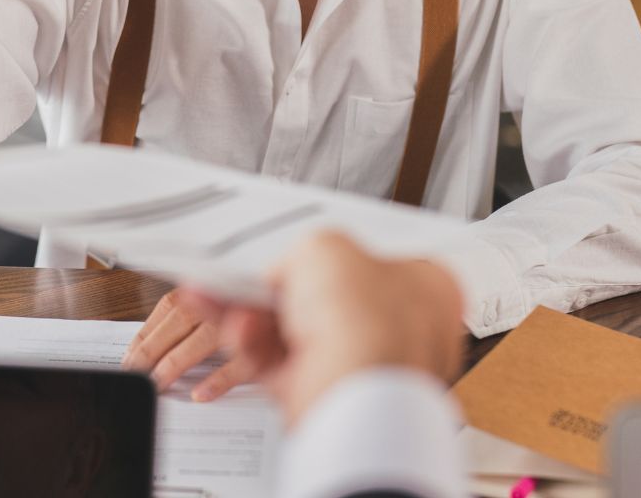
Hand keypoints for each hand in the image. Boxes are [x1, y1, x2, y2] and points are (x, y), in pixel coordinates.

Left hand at [120, 289, 259, 401]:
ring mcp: (248, 322)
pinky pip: (239, 365)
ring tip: (159, 383)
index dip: (147, 330)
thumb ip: (199, 307)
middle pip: (179, 322)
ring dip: (176, 364)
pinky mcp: (270, 347)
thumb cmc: (265, 302)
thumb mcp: (229, 297)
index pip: (170, 305)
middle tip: (135, 372)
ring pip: (201, 342)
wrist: (308, 301)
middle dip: (152, 350)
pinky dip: (219, 380)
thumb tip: (160, 333)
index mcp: (215, 284)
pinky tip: (201, 394)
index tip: (130, 352)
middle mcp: (228, 298)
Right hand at [180, 232, 463, 427]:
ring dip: (252, 314)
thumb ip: (305, 250)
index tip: (292, 252)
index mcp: (423, 288)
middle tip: (241, 278)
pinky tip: (227, 323)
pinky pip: (277, 362)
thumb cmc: (369, 321)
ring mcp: (360, 365)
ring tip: (218, 296)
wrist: (356, 391)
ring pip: (292, 332)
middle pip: (321, 300)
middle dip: (273, 289)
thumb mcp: (328, 247)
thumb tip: (289, 269)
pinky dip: (250, 343)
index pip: (371, 262)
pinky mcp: (323, 393)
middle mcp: (397, 330)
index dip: (327, 256)